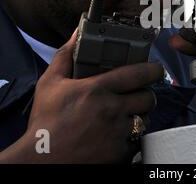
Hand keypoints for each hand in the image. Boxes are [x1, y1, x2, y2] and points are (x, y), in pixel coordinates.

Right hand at [0, 31, 162, 163]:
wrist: (40, 161)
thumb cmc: (45, 122)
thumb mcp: (50, 84)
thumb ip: (66, 56)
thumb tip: (76, 34)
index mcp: (98, 89)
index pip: (139, 74)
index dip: (153, 69)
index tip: (155, 70)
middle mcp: (112, 110)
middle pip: (148, 97)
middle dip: (145, 95)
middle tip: (135, 95)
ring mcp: (118, 133)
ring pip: (145, 119)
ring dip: (139, 116)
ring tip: (125, 116)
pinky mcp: (120, 153)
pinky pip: (137, 140)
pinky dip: (131, 137)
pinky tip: (117, 134)